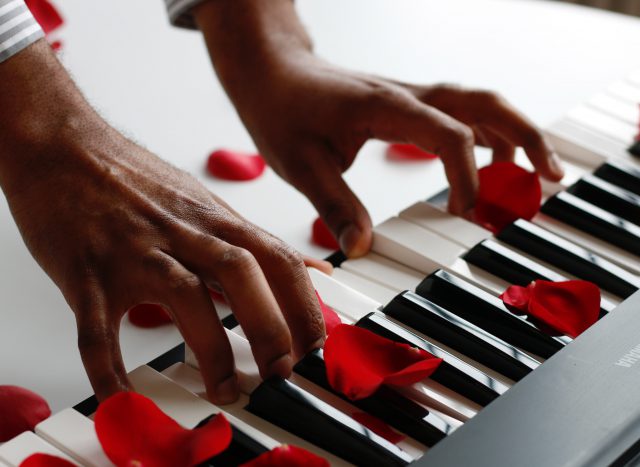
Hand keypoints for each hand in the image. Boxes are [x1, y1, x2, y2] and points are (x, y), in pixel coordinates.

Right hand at [0, 41, 324, 402]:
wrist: (64, 148)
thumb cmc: (137, 182)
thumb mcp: (208, 205)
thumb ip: (256, 244)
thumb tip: (312, 271)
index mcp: (215, 220)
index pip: (278, 259)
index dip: (304, 304)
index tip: (317, 347)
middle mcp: (182, 233)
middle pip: (243, 274)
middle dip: (271, 327)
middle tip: (282, 374)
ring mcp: (135, 251)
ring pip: (184, 295)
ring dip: (210, 348)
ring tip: (224, 390)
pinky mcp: (86, 272)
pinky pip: (98, 326)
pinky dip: (109, 367)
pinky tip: (123, 397)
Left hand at [195, 0, 564, 256]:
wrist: (273, 71)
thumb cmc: (282, 109)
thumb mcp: (300, 163)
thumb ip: (335, 205)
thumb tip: (362, 249)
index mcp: (384, 106)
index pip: (448, 135)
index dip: (467, 176)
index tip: (465, 214)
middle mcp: (408, 96)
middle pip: (484, 104)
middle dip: (525, 138)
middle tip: (552, 176)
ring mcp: (411, 97)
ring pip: (480, 105)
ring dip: (515, 134)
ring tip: (535, 176)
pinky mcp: (408, 105)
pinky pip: (462, 113)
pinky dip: (488, 134)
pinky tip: (496, 159)